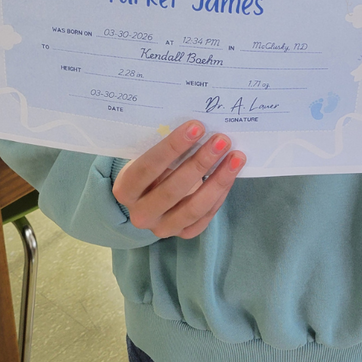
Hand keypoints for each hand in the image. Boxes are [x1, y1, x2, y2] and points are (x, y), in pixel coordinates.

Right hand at [113, 120, 245, 238]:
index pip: (148, 167)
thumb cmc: (151, 166)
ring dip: (218, 181)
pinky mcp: (182, 234)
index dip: (173, 147)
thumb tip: (199, 127)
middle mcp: (140, 214)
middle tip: (221, 141)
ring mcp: (161, 228)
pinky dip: (220, 195)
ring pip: (193, 208)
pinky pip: (204, 218)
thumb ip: (166, 147)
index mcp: (125, 189)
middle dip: (200, 163)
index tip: (197, 127)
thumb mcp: (148, 155)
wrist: (148, 195)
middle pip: (172, 190)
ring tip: (235, 157)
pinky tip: (231, 174)